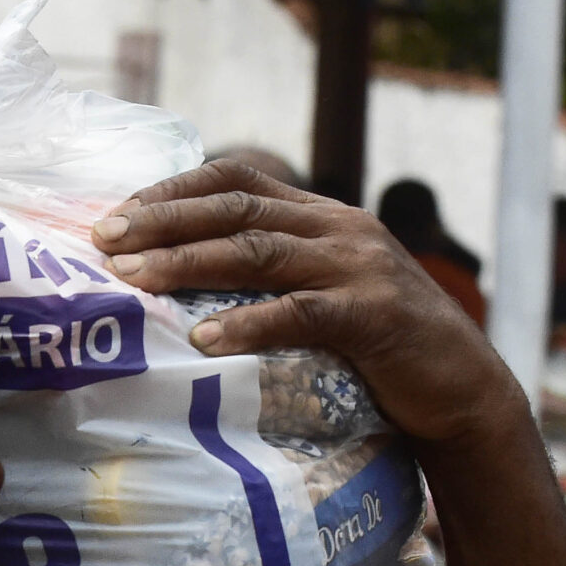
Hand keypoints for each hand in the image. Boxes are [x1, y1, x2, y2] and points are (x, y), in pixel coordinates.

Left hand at [91, 159, 526, 448]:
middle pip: (236, 208)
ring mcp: (358, 267)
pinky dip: (248, 324)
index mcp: (321, 215)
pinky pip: (300, 313)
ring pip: (258, 251)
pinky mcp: (373, 315)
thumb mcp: (322, 295)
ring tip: (134, 281)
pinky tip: (204, 341)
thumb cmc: (376, 351)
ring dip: (188, 263)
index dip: (173, 190)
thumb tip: (182, 284)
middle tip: (105, 241)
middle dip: (164, 221)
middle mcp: (338, 228)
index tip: (115, 216)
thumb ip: (272, 277)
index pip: (237, 177)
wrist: (461, 388)